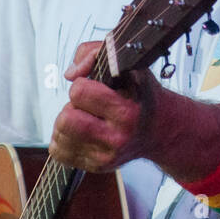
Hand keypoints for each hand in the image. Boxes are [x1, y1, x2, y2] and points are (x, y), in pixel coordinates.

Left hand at [49, 40, 160, 171]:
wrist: (160, 129)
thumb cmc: (140, 93)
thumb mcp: (128, 64)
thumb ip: (94, 52)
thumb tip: (71, 73)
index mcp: (127, 112)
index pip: (79, 92)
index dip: (82, 84)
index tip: (95, 86)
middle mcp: (117, 138)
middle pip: (65, 119)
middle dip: (71, 106)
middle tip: (86, 105)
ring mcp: (105, 156)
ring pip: (59, 136)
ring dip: (66, 122)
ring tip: (84, 117)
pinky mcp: (95, 167)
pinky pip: (59, 152)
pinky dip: (63, 139)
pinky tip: (79, 132)